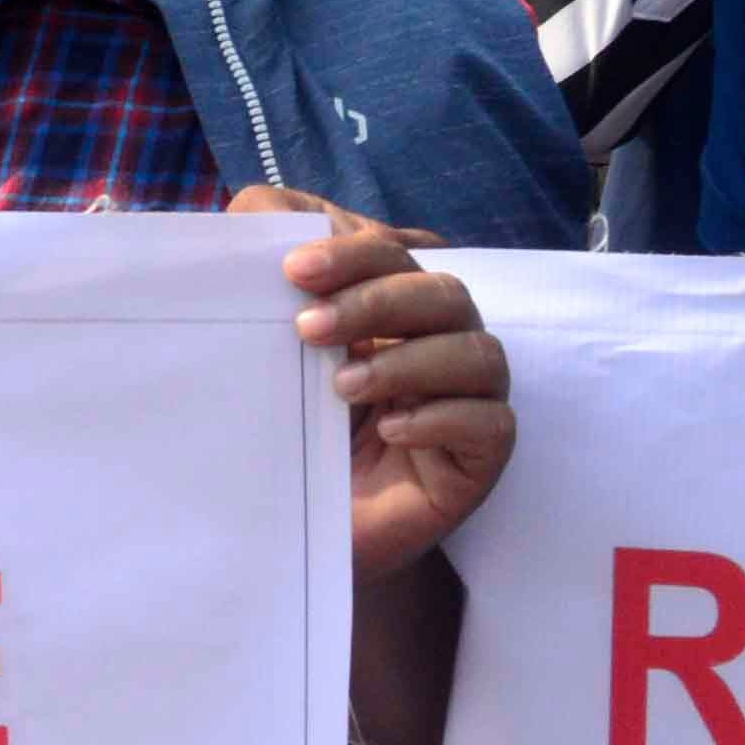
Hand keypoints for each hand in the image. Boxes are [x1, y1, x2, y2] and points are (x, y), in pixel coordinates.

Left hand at [236, 187, 508, 576]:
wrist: (287, 534)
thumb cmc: (281, 438)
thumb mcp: (258, 356)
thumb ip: (255, 281)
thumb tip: (253, 211)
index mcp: (390, 309)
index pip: (393, 254)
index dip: (352, 252)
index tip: (292, 269)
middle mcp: (436, 344)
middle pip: (441, 293)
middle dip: (375, 300)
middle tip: (307, 327)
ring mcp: (466, 399)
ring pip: (476, 352)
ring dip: (407, 360)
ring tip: (341, 387)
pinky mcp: (479, 457)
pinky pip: (491, 423)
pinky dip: (443, 417)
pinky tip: (394, 429)